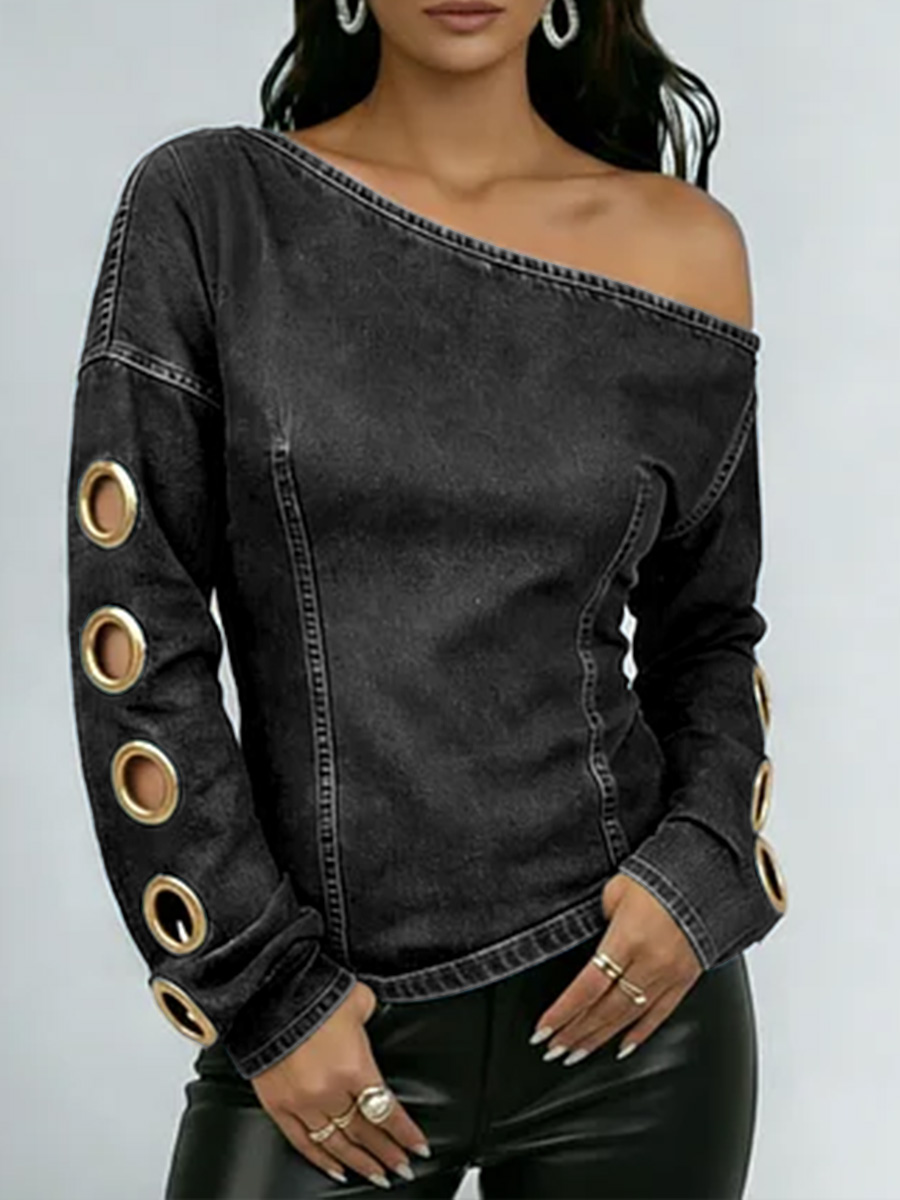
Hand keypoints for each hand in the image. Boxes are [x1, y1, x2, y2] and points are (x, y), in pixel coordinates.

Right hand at [250, 981, 431, 1186]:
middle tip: (402, 1169)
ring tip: (376, 1176)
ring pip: (336, 1144)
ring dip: (360, 1162)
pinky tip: (336, 1170)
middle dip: (388, 1153)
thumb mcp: (358, 1000)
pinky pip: (301, 1142)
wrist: (267, 991)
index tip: (419, 1149)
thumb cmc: (313, 991)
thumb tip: (373, 1018)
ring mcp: (302, 1102)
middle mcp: (329, 1091)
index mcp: (354, 1067)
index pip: (387, 1111)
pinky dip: (320, 1160)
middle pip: (365, 1132)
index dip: (405, 1134)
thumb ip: (370, 1015)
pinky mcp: (277, 1105)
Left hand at [530, 874, 703, 1063]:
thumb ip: (601, 917)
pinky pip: (660, 1014)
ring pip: (628, 1017)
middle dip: (575, 1032)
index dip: (563, 1013)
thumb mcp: (619, 889)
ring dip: (599, 1038)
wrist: (710, 876)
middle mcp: (649, 962)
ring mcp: (669, 975)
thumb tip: (592, 941)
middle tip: (552, 1050)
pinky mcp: (685, 980)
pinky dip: (640, 1034)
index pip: (587, 986)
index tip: (543, 1030)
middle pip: (604, 1009)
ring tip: (576, 1054)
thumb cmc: (662, 876)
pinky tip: (622, 1047)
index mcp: (627, 938)